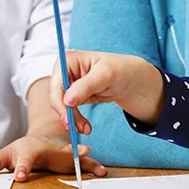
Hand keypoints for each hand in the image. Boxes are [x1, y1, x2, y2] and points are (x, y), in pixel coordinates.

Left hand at [0, 128, 106, 181]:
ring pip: (70, 154)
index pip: (23, 160)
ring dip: (79, 156)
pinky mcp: (70, 157)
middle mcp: (45, 149)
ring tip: (88, 154)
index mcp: (28, 150)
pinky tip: (101, 170)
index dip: (22, 168)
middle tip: (69, 160)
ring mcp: (58, 152)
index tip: (20, 177)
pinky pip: (82, 161)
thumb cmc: (21, 149)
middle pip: (52, 153)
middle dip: (59, 157)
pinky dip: (91, 164)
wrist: (39, 139)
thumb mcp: (5, 156)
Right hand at [49, 51, 163, 129]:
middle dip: (66, 114)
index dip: (59, 102)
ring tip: (86, 129)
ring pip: (62, 106)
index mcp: (67, 59)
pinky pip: (69, 111)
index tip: (68, 119)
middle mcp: (65, 71)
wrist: (132, 80)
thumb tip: (67, 100)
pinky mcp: (75, 96)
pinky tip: (86, 127)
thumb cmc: (120, 70)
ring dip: (72, 120)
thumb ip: (85, 86)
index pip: (56, 83)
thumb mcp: (105, 75)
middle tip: (77, 128)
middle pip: (56, 96)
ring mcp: (69, 84)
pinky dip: (76, 120)